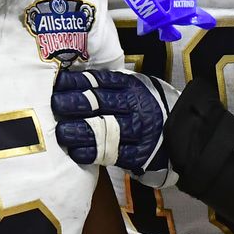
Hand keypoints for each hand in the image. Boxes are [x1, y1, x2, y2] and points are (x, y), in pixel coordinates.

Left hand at [50, 69, 176, 183]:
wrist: (179, 132)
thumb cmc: (145, 107)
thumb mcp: (134, 87)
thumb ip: (108, 85)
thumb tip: (70, 80)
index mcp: (131, 87)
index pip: (99, 82)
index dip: (76, 82)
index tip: (57, 84)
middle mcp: (134, 107)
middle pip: (100, 104)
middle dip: (74, 104)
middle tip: (54, 105)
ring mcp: (137, 131)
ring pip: (104, 130)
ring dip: (79, 132)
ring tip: (61, 132)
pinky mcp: (138, 154)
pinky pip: (111, 154)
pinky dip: (91, 153)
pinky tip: (76, 152)